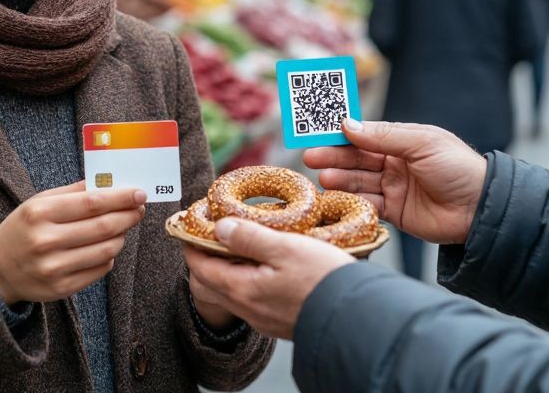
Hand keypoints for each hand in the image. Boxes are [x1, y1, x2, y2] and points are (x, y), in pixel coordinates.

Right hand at [0, 181, 145, 304]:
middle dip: (128, 216)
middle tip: (139, 209)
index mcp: (40, 213)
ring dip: (121, 236)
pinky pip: (99, 270)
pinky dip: (109, 256)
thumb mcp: (38, 203)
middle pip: (103, 227)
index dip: (120, 198)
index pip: (92, 203)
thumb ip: (72, 192)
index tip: (138, 193)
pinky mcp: (61, 288)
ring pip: (106, 250)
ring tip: (123, 227)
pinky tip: (105, 247)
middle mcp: (46, 241)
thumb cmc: (23, 229)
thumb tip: (108, 182)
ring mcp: (54, 267)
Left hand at [183, 218, 354, 339]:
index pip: (200, 267)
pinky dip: (245, 281)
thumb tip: (220, 228)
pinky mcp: (279, 322)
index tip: (193, 226)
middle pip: (209, 284)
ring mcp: (263, 319)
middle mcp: (248, 309)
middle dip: (204, 259)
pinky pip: (250, 301)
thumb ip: (249, 237)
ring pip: (230, 293)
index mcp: (242, 289)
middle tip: (210, 235)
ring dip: (226, 270)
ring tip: (239, 246)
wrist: (357, 316)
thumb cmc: (323, 279)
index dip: (191, 245)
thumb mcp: (285, 246)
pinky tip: (264, 267)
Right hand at [304, 119, 485, 243]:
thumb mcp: (422, 143)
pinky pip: (366, 204)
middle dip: (334, 157)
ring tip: (322, 177)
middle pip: (357, 159)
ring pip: (358, 181)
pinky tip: (335, 197)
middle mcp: (395, 163)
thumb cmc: (458, 168)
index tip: (318, 131)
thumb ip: (384, 135)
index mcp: (402, 142)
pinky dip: (350, 200)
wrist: (481, 208)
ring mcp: (393, 188)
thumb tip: (347, 125)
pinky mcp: (394, 212)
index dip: (341, 134)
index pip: (365, 135)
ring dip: (339, 179)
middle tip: (310, 157)